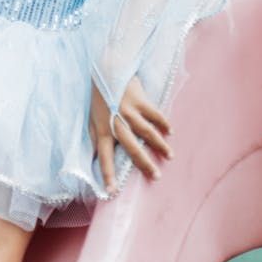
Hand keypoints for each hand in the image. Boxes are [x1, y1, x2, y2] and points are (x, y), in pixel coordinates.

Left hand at [89, 75, 172, 194]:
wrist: (107, 69)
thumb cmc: (99, 98)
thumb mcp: (92, 119)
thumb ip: (96, 139)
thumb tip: (95, 157)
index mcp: (102, 130)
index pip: (103, 157)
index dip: (107, 174)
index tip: (112, 191)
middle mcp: (116, 123)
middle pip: (131, 148)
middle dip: (144, 164)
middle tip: (156, 177)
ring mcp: (129, 111)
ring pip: (147, 132)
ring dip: (159, 145)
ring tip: (169, 156)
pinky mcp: (140, 100)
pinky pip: (154, 114)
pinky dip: (163, 123)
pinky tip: (169, 132)